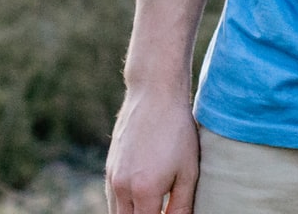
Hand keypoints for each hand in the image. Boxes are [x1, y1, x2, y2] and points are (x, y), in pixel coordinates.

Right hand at [104, 85, 199, 213]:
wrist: (154, 95)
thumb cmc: (178, 131)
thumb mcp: (189, 170)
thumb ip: (182, 205)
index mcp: (144, 191)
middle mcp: (122, 188)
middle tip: (160, 209)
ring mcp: (112, 177)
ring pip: (116, 213)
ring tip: (152, 206)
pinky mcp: (108, 168)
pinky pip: (112, 198)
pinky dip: (123, 206)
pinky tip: (139, 200)